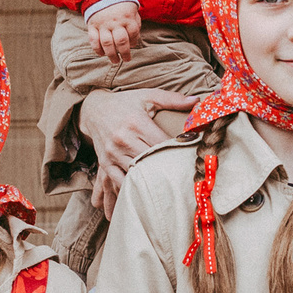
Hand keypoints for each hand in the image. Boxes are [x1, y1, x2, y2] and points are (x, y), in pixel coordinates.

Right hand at [79, 88, 200, 215]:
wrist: (94, 109)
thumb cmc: (125, 102)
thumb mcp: (147, 96)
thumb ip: (172, 99)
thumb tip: (198, 100)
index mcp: (136, 123)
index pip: (161, 142)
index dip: (177, 151)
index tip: (190, 158)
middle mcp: (123, 139)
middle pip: (150, 161)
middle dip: (166, 170)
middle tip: (183, 180)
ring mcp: (113, 153)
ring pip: (135, 174)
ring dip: (150, 183)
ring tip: (166, 192)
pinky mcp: (105, 163)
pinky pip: (118, 181)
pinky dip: (131, 189)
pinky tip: (142, 196)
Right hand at [87, 4, 140, 65]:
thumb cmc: (121, 5)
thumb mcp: (132, 9)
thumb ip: (135, 23)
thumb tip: (135, 40)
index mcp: (127, 17)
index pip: (133, 33)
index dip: (135, 41)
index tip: (133, 45)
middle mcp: (115, 22)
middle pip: (121, 41)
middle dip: (125, 53)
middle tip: (127, 59)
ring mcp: (102, 24)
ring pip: (107, 43)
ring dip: (111, 55)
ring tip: (115, 61)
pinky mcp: (92, 25)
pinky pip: (93, 40)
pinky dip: (97, 49)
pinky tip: (102, 54)